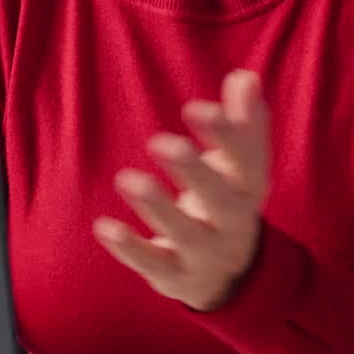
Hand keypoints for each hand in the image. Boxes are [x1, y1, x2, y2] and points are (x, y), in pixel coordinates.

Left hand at [93, 69, 269, 311]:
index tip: (194, 108)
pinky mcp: (174, 274)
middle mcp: (233, 223)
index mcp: (250, 188)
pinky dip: (129, 247)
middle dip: (194, 172)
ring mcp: (205, 253)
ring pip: (186, 234)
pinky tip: (103, 226)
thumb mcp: (240, 166)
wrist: (228, 276)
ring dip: (157, 207)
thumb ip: (243, 122)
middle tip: (160, 142)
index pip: (248, 161)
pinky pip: (153, 263)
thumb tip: (245, 77)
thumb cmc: (227, 200)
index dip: (226, 135)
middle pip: (222, 200)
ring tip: (126, 179)